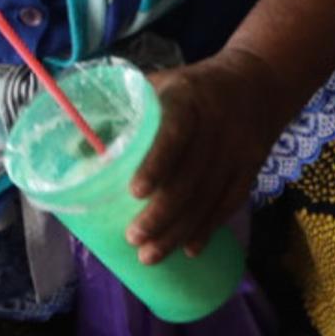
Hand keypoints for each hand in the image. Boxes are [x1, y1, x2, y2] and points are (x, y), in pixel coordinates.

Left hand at [126, 49, 288, 264]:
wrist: (258, 80)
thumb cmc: (192, 88)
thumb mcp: (161, 83)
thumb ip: (125, 110)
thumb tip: (76, 146)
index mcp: (187, 99)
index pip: (174, 133)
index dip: (156, 163)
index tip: (134, 193)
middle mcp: (217, 125)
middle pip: (191, 177)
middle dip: (161, 214)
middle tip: (133, 239)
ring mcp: (238, 149)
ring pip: (209, 197)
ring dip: (179, 231)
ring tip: (151, 255)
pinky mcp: (252, 167)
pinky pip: (230, 203)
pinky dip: (209, 228)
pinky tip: (190, 249)